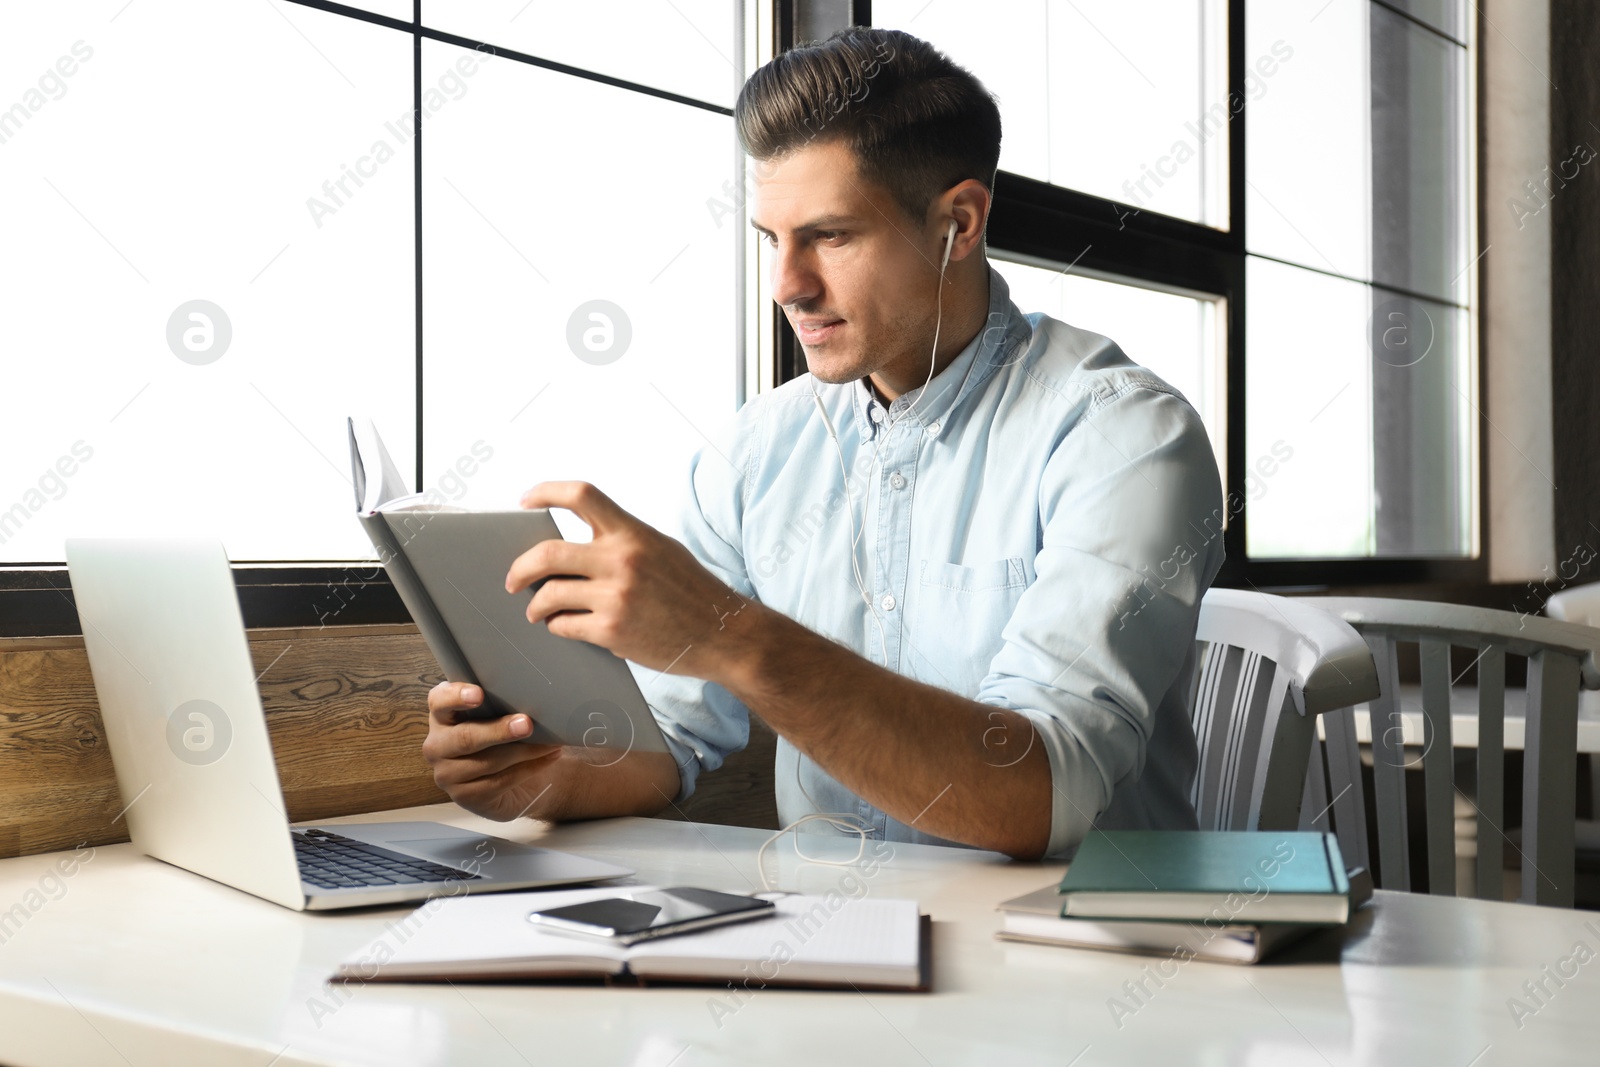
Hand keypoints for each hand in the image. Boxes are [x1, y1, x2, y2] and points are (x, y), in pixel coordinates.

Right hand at [421, 681, 564, 821]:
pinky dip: (529, 768)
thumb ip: (500, 703)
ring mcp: (447, 774)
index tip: (479, 694)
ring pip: (488, 761)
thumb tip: (531, 692)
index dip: (456, 696)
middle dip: (499, 730)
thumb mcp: (497, 715)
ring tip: (550, 743)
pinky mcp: (464, 797)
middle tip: (527, 724)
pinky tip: (548, 758)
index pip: (439, 701)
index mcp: (442, 716)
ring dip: (524, 751)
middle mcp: (438, 745)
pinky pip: (500, 781)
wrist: (511, 777)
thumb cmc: (502, 737)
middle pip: (465, 737)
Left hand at [505, 481, 756, 678]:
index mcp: (633, 533)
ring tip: (537, 610)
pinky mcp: (612, 631)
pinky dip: (557, 626)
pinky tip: (563, 626)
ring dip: (536, 606)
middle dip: (520, 568)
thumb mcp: (662, 549)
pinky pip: (565, 626)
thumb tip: (577, 547)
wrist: (723, 633)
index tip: (526, 500)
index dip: (546, 491)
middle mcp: (622, 560)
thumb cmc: (692, 591)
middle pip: (547, 553)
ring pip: (549, 595)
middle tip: (513, 580)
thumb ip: (622, 542)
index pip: (581, 495)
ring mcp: (616, 597)